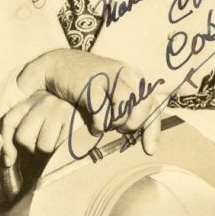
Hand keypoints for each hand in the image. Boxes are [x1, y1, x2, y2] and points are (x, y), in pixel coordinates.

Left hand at [0, 89, 83, 166]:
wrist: (95, 101)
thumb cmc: (66, 113)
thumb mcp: (44, 113)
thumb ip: (27, 128)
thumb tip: (9, 160)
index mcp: (32, 99)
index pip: (9, 121)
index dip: (6, 144)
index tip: (9, 160)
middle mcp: (42, 101)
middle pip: (23, 136)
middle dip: (31, 148)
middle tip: (42, 144)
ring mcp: (56, 109)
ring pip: (42, 145)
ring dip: (49, 149)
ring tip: (58, 140)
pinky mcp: (70, 118)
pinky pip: (59, 145)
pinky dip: (62, 147)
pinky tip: (67, 139)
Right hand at [18, 49, 167, 154]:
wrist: (61, 65)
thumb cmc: (91, 84)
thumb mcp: (115, 91)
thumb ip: (131, 107)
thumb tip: (146, 139)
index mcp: (135, 77)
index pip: (153, 105)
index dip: (152, 130)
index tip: (149, 150)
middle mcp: (126, 74)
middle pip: (142, 108)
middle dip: (131, 125)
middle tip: (118, 127)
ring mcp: (109, 78)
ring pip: (123, 112)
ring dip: (114, 124)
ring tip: (104, 123)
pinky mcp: (91, 85)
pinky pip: (101, 115)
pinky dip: (97, 125)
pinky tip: (93, 124)